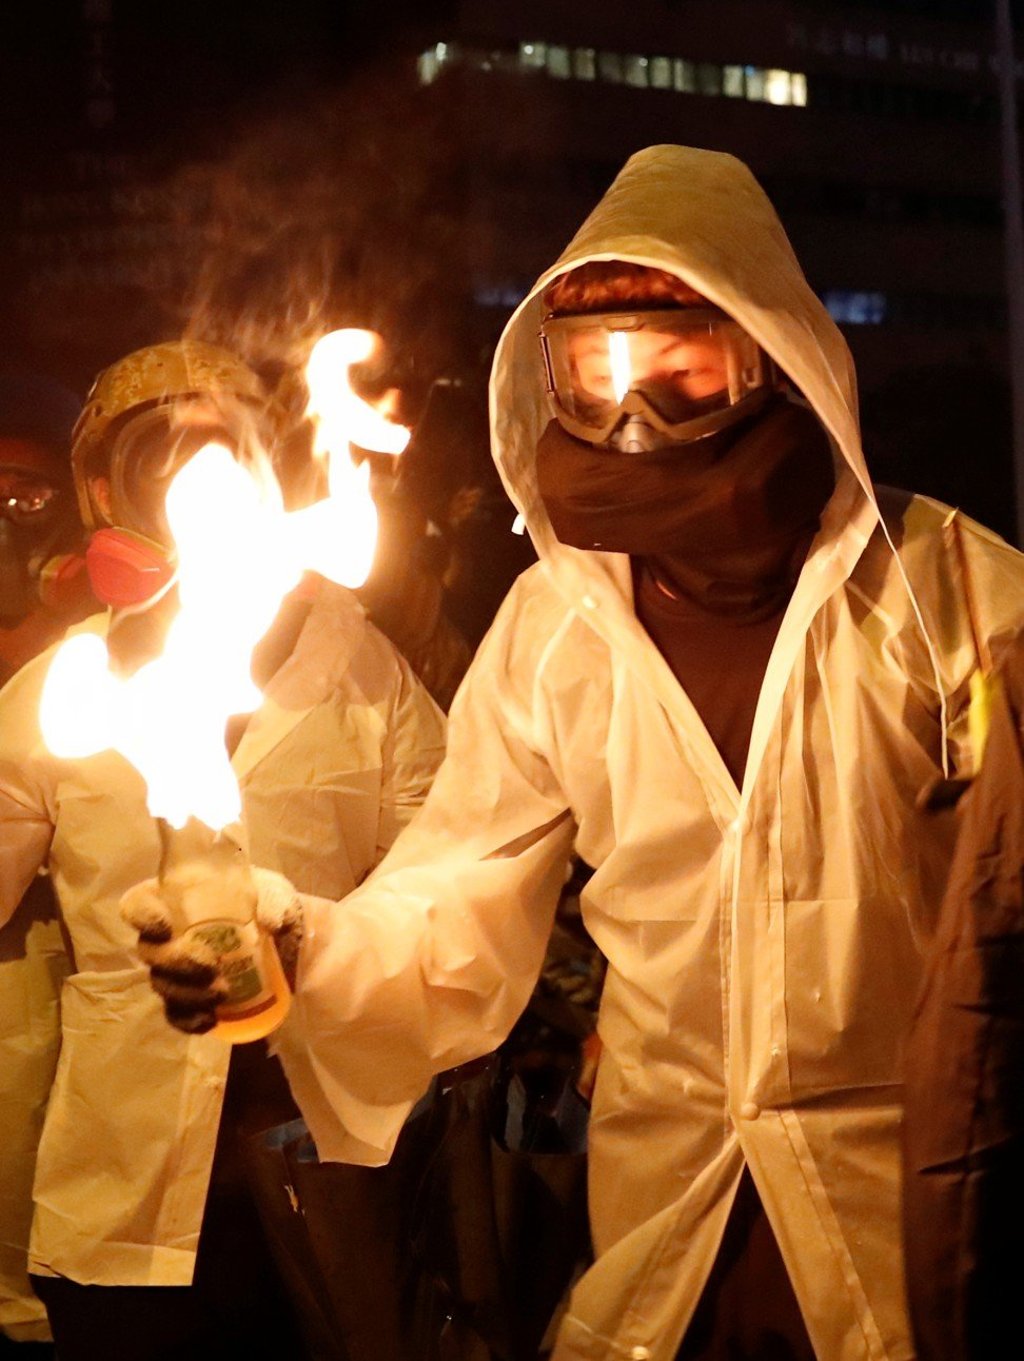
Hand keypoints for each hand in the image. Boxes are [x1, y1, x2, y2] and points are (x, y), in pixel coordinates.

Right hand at [120, 868, 303, 1034]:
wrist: (282, 939)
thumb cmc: (265, 903)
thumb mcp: (273, 893)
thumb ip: (273, 902)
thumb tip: (270, 922)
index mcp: (174, 899)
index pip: (138, 905)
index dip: (143, 916)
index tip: (166, 927)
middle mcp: (166, 935)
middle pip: (148, 951)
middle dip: (175, 962)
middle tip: (210, 967)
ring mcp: (174, 969)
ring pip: (162, 984)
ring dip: (186, 993)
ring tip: (221, 994)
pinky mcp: (189, 996)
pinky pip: (175, 1013)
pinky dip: (188, 1020)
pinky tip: (209, 1021)